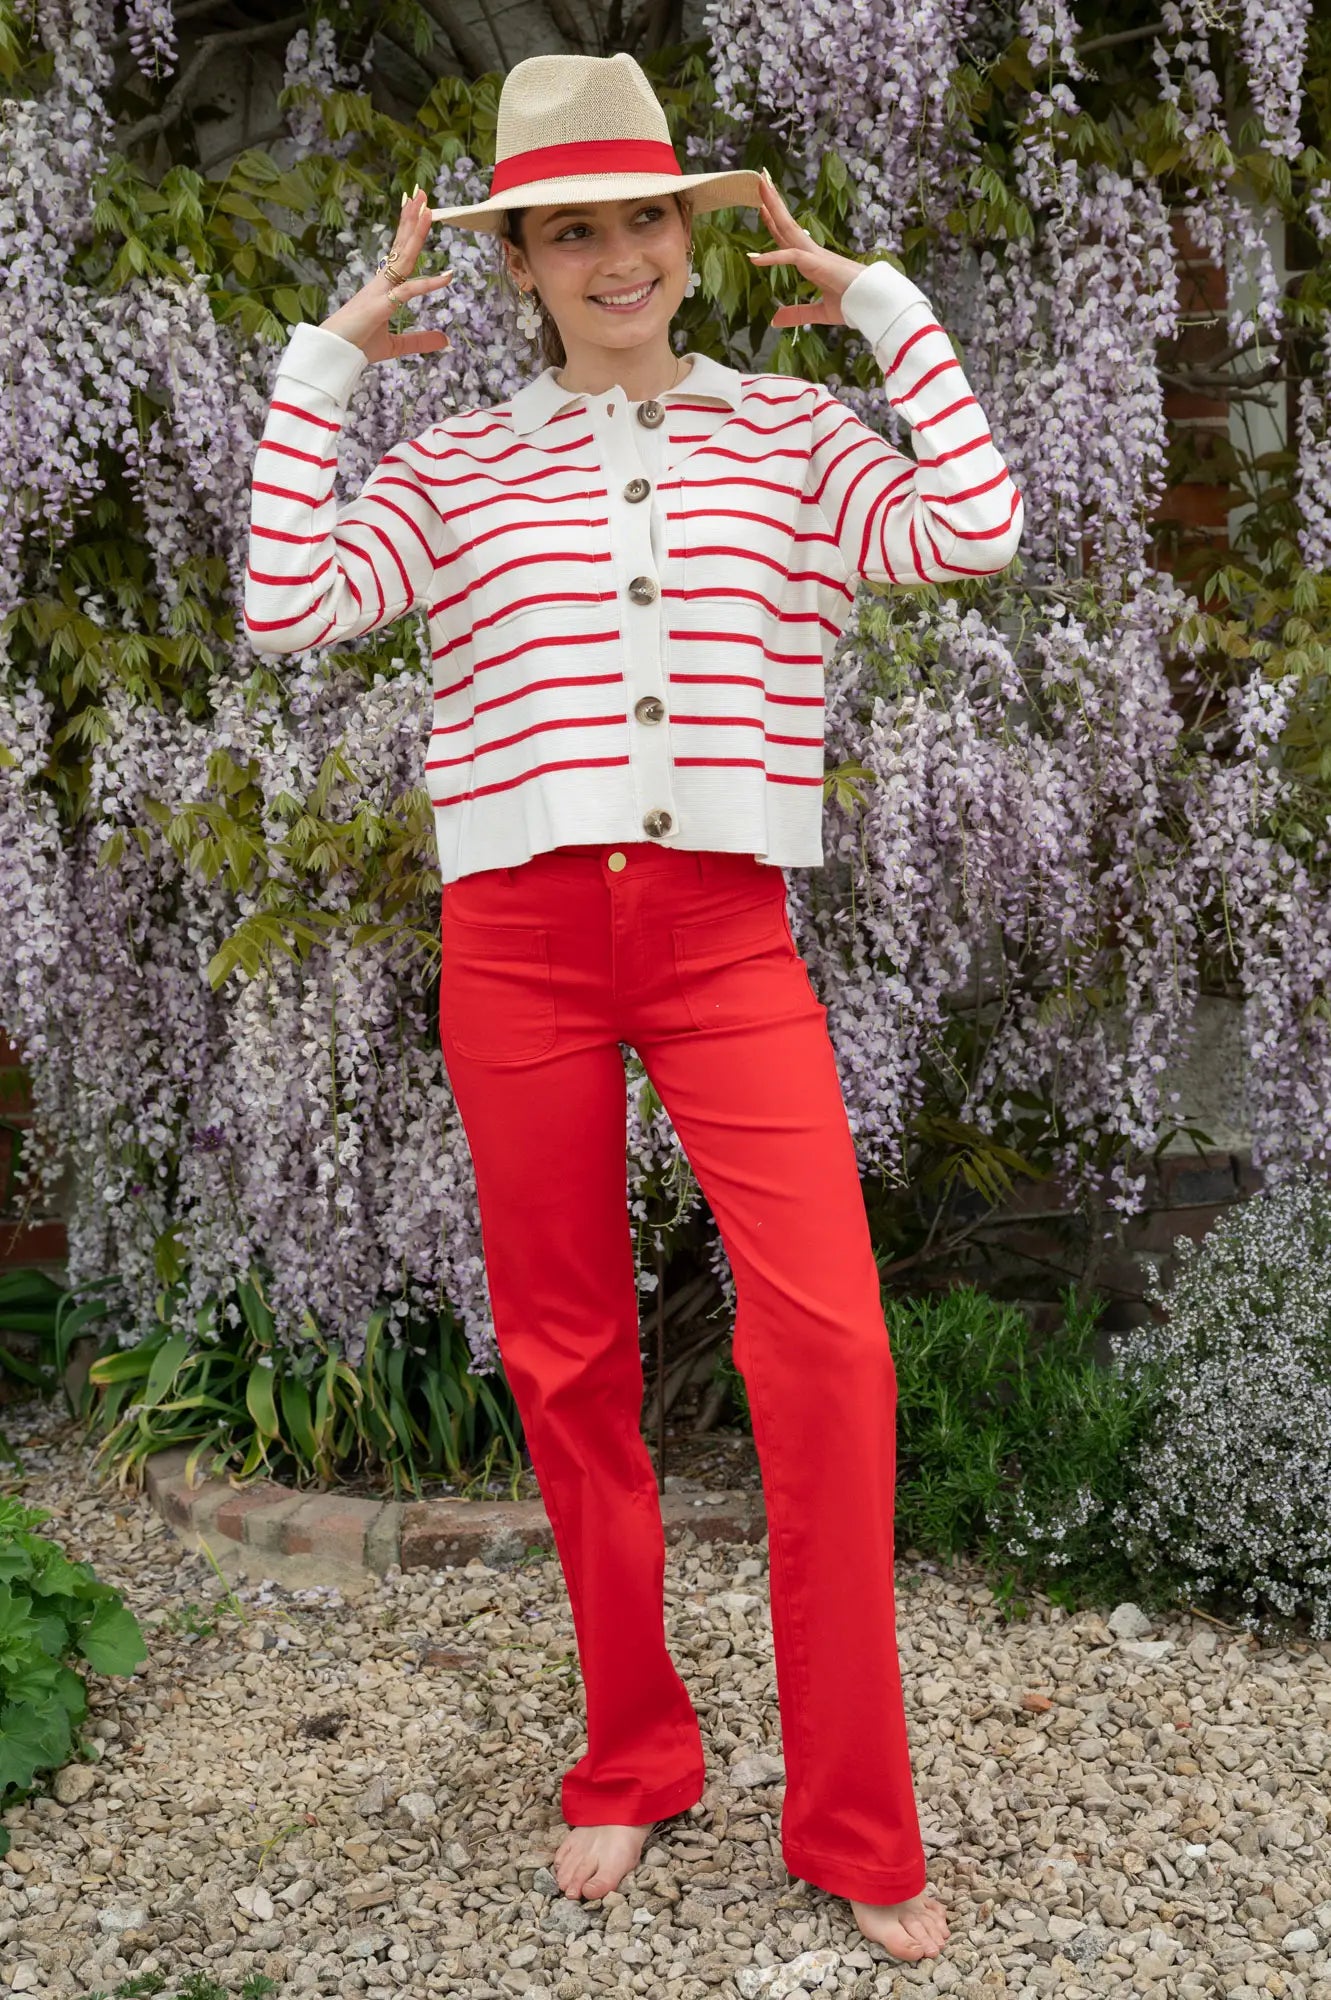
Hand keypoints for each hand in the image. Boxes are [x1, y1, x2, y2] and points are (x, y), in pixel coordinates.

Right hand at [321, 187, 453, 362]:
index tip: (419, 211)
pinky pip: (408, 291)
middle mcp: (380, 283)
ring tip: (428, 209)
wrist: (332, 356)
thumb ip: (420, 340)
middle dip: (411, 219)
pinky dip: (428, 284)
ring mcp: (379, 291)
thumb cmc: (357, 347)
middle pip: (400, 245)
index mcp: (382, 287)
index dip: (409, 232)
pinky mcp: (380, 306)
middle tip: (422, 193)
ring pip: (403, 258)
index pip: (399, 253)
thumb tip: (445, 340)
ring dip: (415, 234)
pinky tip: (447, 277)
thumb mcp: (395, 345)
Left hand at [748, 174, 866, 327]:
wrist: (875, 306)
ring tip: (760, 185)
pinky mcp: (819, 265)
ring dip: (774, 207)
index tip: (762, 208)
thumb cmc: (854, 305)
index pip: (789, 239)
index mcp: (814, 262)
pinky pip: (793, 258)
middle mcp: (814, 253)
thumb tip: (775, 320)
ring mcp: (816, 256)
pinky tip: (755, 258)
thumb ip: (797, 314)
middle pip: (788, 224)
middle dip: (773, 202)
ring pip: (789, 228)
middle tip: (760, 179)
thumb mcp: (819, 312)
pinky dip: (773, 258)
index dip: (775, 223)